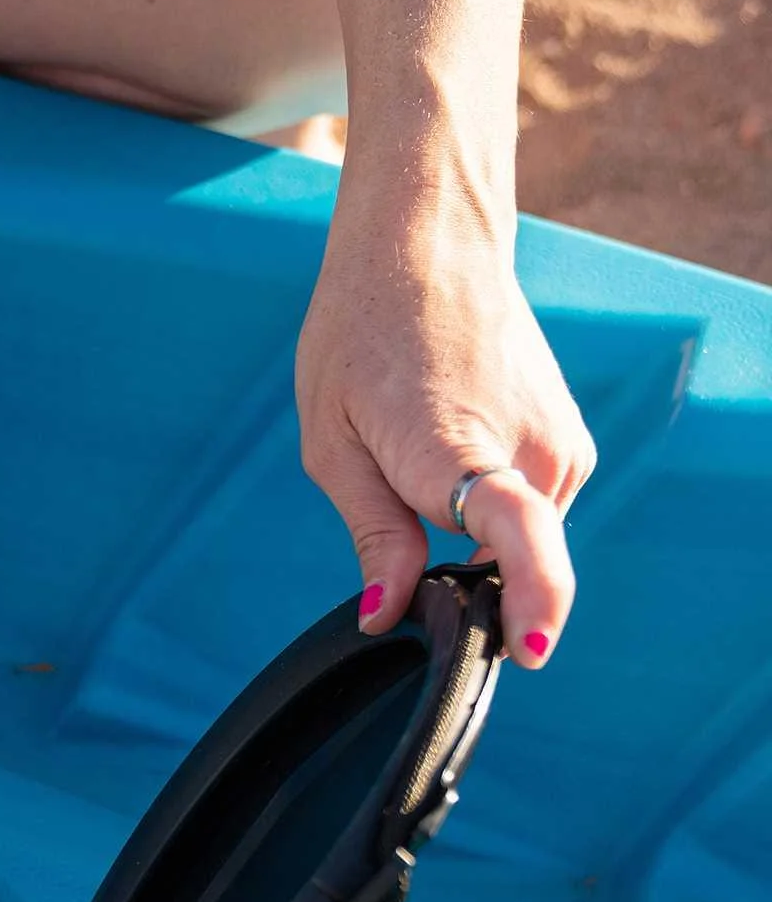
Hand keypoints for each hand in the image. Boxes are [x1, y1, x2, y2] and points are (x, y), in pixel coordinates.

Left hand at [295, 196, 594, 668]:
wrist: (427, 248)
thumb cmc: (361, 339)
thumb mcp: (334, 447)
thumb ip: (372, 535)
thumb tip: (386, 613)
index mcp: (457, 450)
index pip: (520, 539)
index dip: (532, 603)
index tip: (532, 654)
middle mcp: (531, 452)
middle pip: (505, 567)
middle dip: (457, 584)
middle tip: (392, 524)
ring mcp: (561, 448)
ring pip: (515, 544)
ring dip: (465, 542)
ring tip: (410, 465)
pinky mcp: (568, 445)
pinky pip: (526, 515)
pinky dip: (486, 516)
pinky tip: (443, 463)